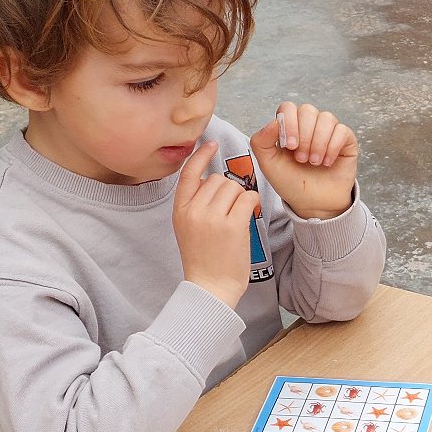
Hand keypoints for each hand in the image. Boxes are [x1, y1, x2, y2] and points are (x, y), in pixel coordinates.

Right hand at [173, 142, 260, 308]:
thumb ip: (195, 204)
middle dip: (228, 190)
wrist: (210, 287)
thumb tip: (214, 178)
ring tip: (237, 217)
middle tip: (230, 211)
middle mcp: (194, 211)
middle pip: (217, 180)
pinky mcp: (232, 225)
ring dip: (241, 197)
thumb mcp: (187, 228)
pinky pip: (248, 197)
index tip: (210, 144)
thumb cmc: (203, 259)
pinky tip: (248, 216)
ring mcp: (212, 217)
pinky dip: (252, 203)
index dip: (200, 156)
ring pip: (234, 187)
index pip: (188, 174)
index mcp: (180, 210)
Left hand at [250, 102, 357, 218]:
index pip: (288, 107)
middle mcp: (309, 125)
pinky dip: (333, 147)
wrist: (313, 204)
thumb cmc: (291, 183)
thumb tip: (274, 122)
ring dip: (318, 143)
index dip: (289, 123)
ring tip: (314, 163)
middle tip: (301, 159)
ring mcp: (328, 131)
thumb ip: (261, 142)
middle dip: (304, 136)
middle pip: (308, 110)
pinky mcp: (345, 140)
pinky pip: (342, 130)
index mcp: (289, 127)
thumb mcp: (268, 165)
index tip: (289, 146)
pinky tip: (327, 162)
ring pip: (326, 118)